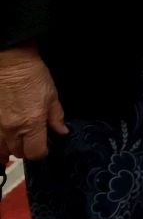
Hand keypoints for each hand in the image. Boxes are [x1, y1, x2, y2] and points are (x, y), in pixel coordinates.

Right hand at [0, 44, 66, 160]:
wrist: (11, 64)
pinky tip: (5, 136)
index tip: (45, 146)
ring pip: (1, 151)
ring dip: (10, 149)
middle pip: (18, 153)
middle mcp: (12, 129)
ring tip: (17, 141)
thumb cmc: (33, 77)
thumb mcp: (52, 96)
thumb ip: (56, 118)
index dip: (42, 152)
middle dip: (27, 150)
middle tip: (32, 140)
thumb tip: (61, 132)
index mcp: (31, 123)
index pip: (36, 152)